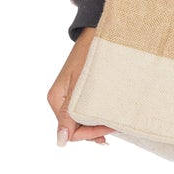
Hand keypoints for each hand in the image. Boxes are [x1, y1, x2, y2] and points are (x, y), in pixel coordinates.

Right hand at [48, 28, 114, 146]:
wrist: (97, 32)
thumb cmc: (90, 53)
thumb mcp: (80, 84)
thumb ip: (70, 113)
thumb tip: (60, 141)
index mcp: (56, 99)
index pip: (70, 131)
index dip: (90, 133)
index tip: (109, 127)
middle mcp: (60, 100)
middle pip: (76, 128)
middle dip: (96, 130)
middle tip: (117, 125)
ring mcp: (69, 97)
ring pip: (82, 121)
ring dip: (98, 124)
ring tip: (116, 122)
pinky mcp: (79, 93)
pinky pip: (86, 111)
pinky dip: (99, 116)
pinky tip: (110, 117)